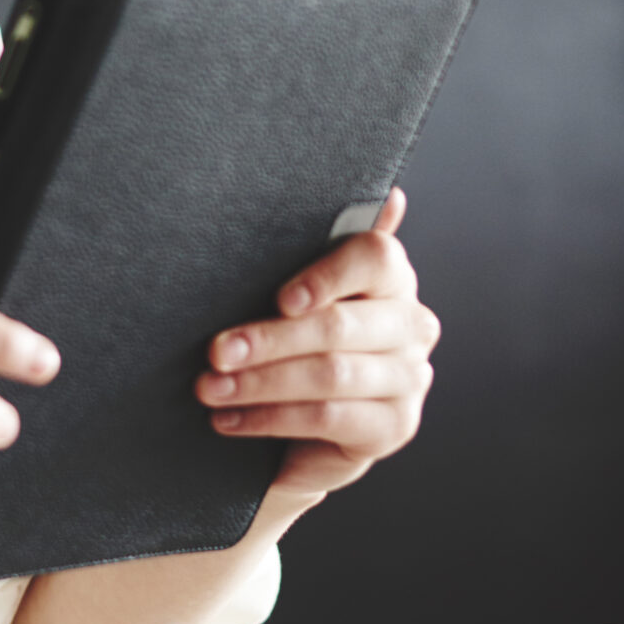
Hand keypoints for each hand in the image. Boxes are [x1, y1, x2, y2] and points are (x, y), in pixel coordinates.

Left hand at [195, 189, 438, 502]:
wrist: (316, 422)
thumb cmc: (301, 339)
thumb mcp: (300, 292)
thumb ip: (323, 245)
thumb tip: (390, 197)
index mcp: (392, 279)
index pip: (375, 258)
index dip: (327, 275)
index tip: (280, 298)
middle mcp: (412, 325)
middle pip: (339, 326)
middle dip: (269, 340)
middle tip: (215, 352)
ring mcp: (409, 378)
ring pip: (329, 376)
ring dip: (260, 383)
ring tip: (210, 388)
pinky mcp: (394, 426)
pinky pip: (327, 419)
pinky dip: (270, 419)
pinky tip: (230, 419)